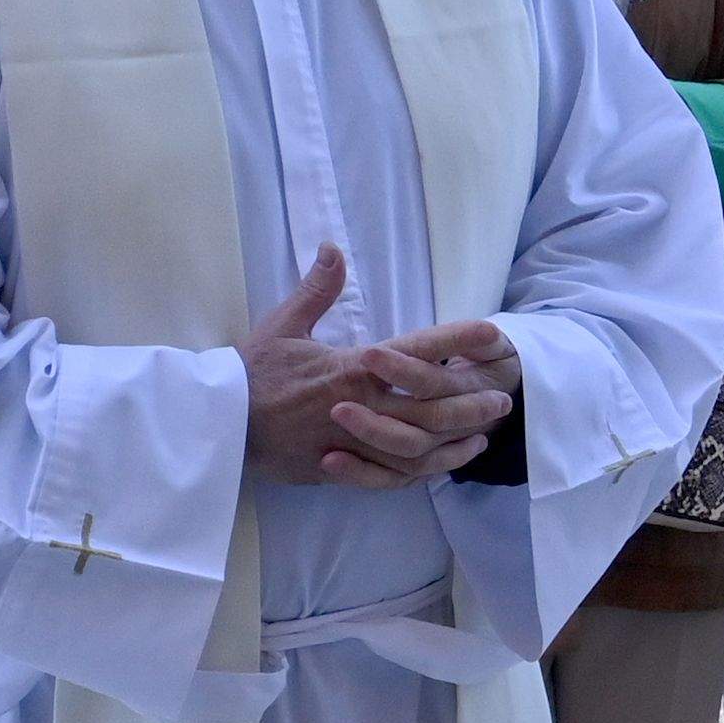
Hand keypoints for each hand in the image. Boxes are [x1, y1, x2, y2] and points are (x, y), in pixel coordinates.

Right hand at [237, 252, 514, 490]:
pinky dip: (422, 469)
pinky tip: (445, 462)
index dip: (457, 340)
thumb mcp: (284, 324)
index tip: (492, 333)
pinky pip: (390, 474)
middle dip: (469, 400)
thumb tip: (333, 248)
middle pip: (428, 405)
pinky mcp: (340, 468)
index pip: (414, 351)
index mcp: (350, 366)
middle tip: (504, 397)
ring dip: (454, 438)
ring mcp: (350, 440)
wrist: (218, 422)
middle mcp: (358, 404)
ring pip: (417, 444)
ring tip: (485, 431)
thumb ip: (317, 290)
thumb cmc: (253, 372)